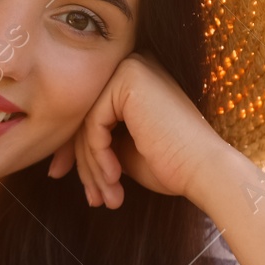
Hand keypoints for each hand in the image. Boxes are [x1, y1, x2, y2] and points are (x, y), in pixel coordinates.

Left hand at [46, 51, 232, 207]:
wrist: (205, 171)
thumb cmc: (173, 165)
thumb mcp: (123, 152)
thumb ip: (96, 143)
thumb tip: (59, 157)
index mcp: (134, 80)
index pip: (90, 114)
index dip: (77, 152)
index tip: (72, 181)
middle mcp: (132, 65)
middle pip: (85, 117)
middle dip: (83, 163)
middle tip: (92, 198)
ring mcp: (131, 69)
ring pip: (87, 123)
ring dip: (93, 167)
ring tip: (105, 197)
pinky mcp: (128, 79)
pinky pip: (94, 123)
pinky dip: (99, 156)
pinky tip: (115, 178)